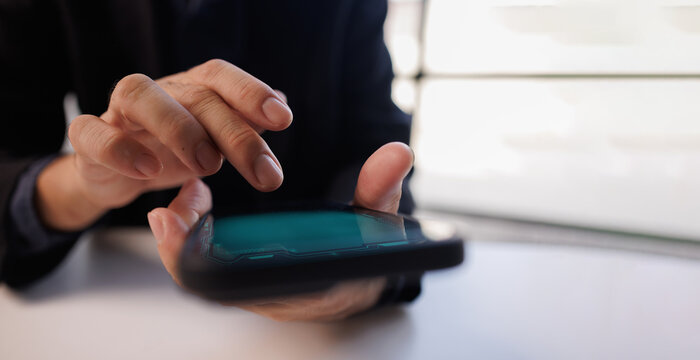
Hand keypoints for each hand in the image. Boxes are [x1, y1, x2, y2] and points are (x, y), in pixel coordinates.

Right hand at [36, 59, 291, 230]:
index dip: (252, 92)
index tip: (283, 118)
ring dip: (179, 127)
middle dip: (236, 134)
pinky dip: (119, 148)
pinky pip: (91, 132)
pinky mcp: (89, 138)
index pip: (221, 77)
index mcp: (192, 90)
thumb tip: (282, 103)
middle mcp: (160, 92)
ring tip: (208, 165)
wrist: (114, 173)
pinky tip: (148, 170)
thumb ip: (244, 126)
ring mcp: (120, 112)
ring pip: (139, 95)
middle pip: (197, 95)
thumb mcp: (213, 144)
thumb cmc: (171, 153)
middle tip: (266, 173)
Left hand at [148, 142, 414, 321]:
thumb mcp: (380, 223)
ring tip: (174, 208)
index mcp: (310, 290)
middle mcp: (278, 298)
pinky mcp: (252, 279)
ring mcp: (261, 291)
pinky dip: (195, 243)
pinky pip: (214, 269)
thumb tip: (398, 153)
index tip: (186, 229)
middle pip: (217, 289)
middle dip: (183, 254)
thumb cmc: (369, 255)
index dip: (210, 266)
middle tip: (168, 215)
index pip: (250, 290)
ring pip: (209, 281)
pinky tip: (191, 205)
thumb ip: (382, 189)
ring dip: (184, 247)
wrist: (364, 277)